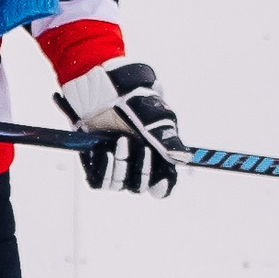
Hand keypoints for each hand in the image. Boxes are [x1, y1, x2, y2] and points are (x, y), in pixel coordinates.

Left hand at [55, 58, 188, 196]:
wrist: (104, 91)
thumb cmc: (135, 103)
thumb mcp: (156, 119)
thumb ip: (168, 140)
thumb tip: (184, 159)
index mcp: (156, 159)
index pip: (162, 186)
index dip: (162, 186)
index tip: (160, 182)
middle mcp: (135, 166)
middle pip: (140, 186)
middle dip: (141, 169)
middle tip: (137, 145)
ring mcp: (115, 167)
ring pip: (118, 184)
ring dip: (120, 165)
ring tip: (118, 140)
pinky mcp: (94, 165)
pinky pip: (98, 181)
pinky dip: (102, 169)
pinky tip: (103, 151)